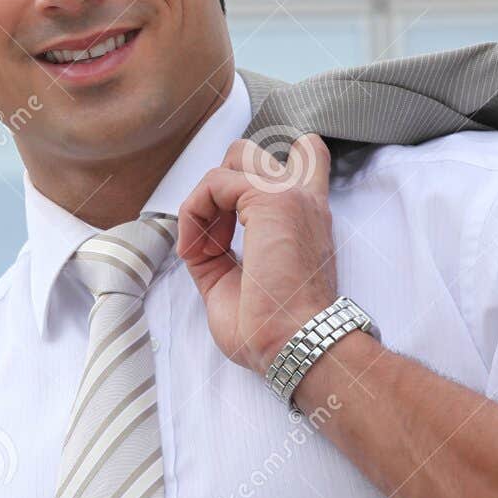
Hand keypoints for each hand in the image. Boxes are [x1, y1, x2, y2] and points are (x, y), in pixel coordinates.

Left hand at [176, 134, 338, 378]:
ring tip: (203, 243)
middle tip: (212, 237)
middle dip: (221, 185)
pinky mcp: (271, 198)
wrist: (293, 344)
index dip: (253, 178)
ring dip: (207, 196)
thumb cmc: (272, 329)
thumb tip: (194, 239)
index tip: (230, 227)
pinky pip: (214, 183)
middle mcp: (303, 201)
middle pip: (253, 153)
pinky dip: (193, 213)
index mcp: (305, 219)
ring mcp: (291, 195)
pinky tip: (196, 249)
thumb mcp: (236, 282)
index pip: (301, 158)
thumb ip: (218, 253)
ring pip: (236, 155)